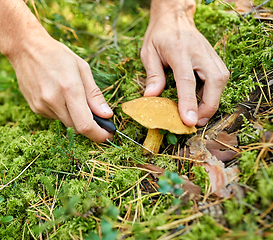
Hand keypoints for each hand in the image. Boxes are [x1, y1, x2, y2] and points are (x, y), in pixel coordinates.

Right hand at [0, 0, 112, 141]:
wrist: (26, 49)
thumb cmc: (57, 55)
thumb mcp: (82, 68)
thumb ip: (94, 95)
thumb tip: (107, 115)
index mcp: (69, 88)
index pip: (85, 124)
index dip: (99, 135)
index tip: (108, 135)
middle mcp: (53, 100)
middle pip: (76, 128)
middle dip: (89, 126)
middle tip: (97, 116)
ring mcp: (41, 106)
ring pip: (66, 122)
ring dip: (75, 116)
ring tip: (72, 95)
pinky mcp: (35, 108)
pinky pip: (55, 117)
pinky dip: (62, 112)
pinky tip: (59, 95)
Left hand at [140, 0, 229, 126]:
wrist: (174, 17)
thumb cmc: (159, 35)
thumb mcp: (148, 53)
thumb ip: (153, 75)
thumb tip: (151, 97)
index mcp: (179, 51)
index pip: (187, 80)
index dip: (188, 102)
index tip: (188, 120)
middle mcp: (199, 52)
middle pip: (214, 82)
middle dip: (208, 106)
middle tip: (195, 122)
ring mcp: (210, 54)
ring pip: (221, 81)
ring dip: (212, 101)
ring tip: (197, 114)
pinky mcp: (215, 58)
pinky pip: (220, 78)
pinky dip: (213, 93)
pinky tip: (201, 100)